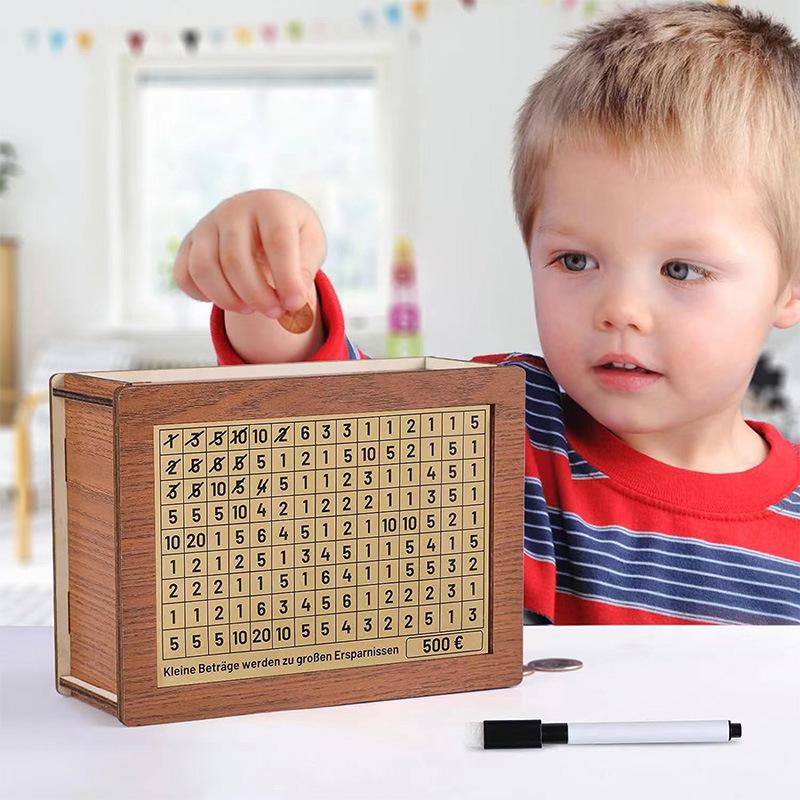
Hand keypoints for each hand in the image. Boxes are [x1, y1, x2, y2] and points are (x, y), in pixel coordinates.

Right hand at [174, 189, 326, 317]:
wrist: (267, 218)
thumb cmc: (294, 235)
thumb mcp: (312, 244)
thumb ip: (307, 268)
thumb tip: (294, 299)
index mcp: (271, 206)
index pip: (277, 243)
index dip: (286, 278)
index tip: (294, 304)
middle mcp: (234, 209)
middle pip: (235, 260)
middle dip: (257, 296)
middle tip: (275, 313)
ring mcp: (207, 224)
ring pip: (205, 268)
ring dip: (228, 299)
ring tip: (251, 309)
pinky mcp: (189, 242)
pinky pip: (184, 275)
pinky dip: (202, 296)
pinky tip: (228, 300)